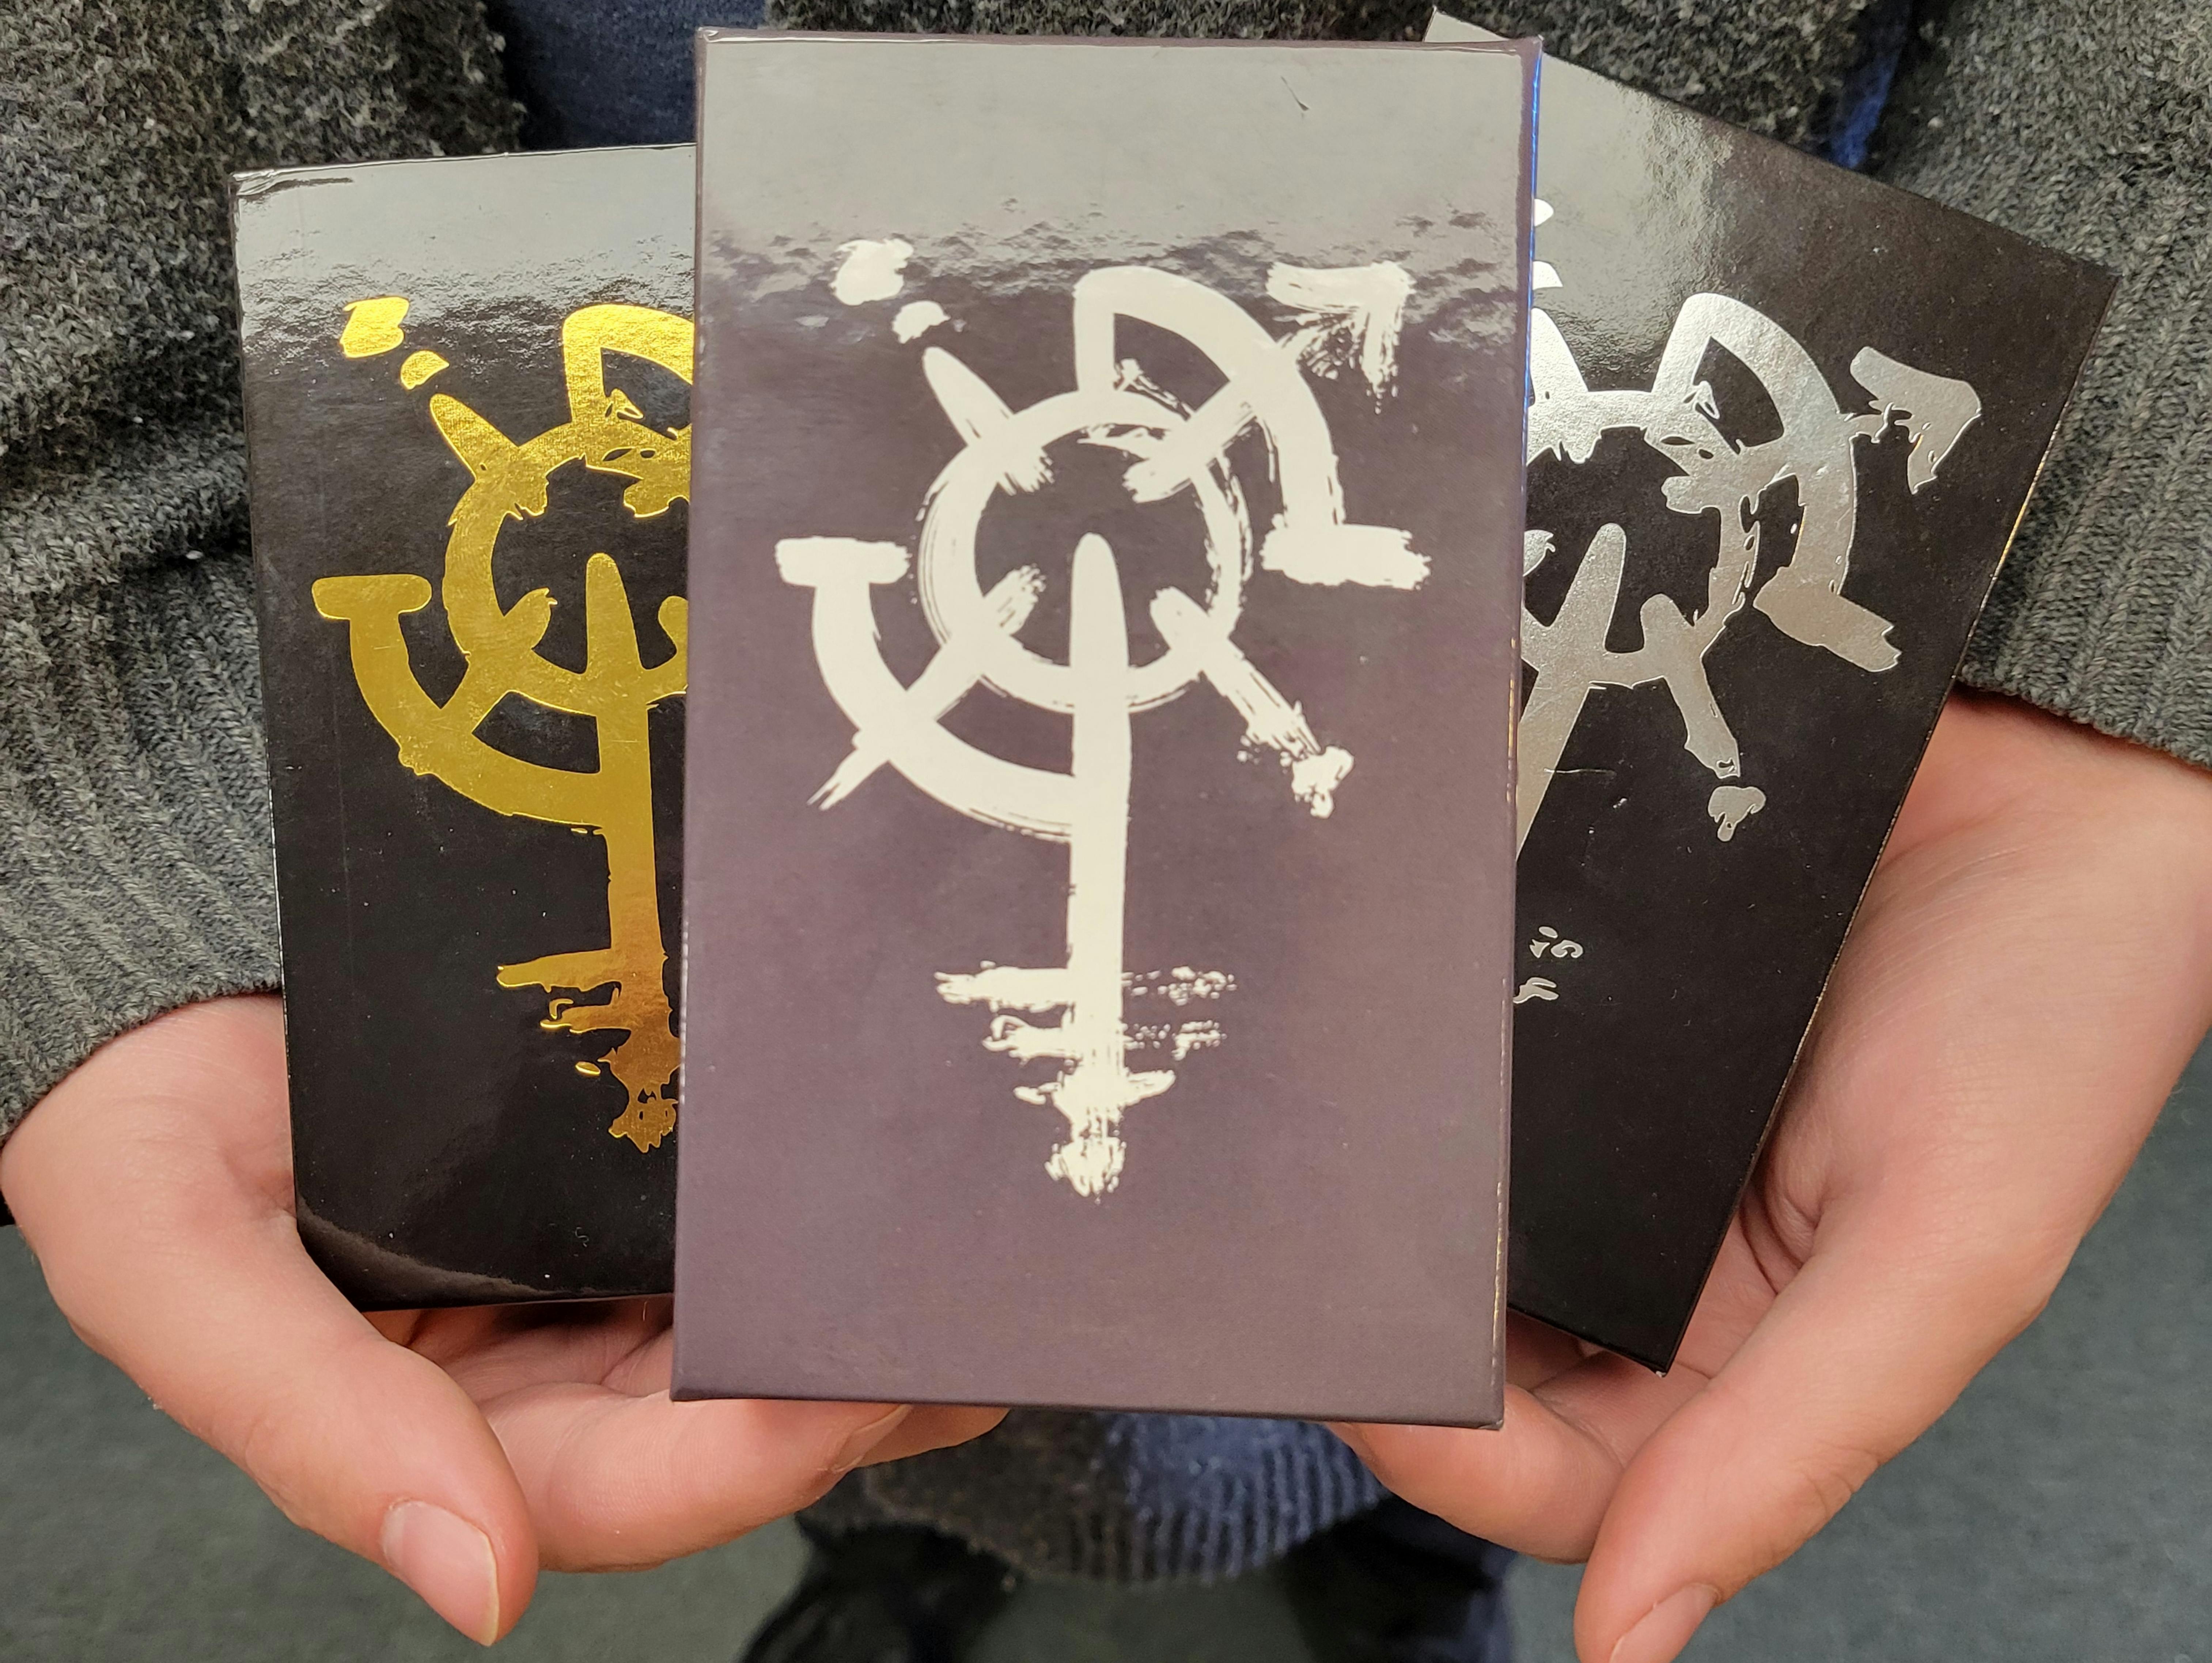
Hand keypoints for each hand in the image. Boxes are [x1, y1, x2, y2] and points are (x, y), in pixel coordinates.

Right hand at [0, 996, 1002, 1643]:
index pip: (620, 1487)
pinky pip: (743, 1226)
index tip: (848, 1395)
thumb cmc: (149, 1123)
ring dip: (868, 1320)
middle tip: (972, 1334)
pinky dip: (825, 1224)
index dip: (740, 1461)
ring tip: (983, 1277)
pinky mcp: (630, 1181)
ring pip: (756, 1331)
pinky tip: (905, 1190)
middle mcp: (542, 1369)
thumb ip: (311, 1423)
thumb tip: (480, 1590)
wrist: (177, 975)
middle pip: (723, 1424)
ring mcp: (594, 1276)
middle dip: (855, 1395)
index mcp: (447, 1427)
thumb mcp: (176, 1271)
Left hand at [1336, 693, 2211, 1662]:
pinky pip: (1471, 1056)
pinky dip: (1411, 1059)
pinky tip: (1357, 1027)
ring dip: (1372, 1197)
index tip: (1351, 1379)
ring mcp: (1608, 1128)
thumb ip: (1792, 1440)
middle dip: (1374, 1326)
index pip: (1551, 1472)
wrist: (2056, 777)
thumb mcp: (1945, 1252)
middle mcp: (1656, 1254)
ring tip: (1288, 1160)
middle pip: (1474, 1347)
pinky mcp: (1582, 1007)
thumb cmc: (2046, 1018)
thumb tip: (1632, 1635)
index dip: (1442, 1455)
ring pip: (1453, 1207)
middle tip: (1278, 1267)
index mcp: (1741, 1351)